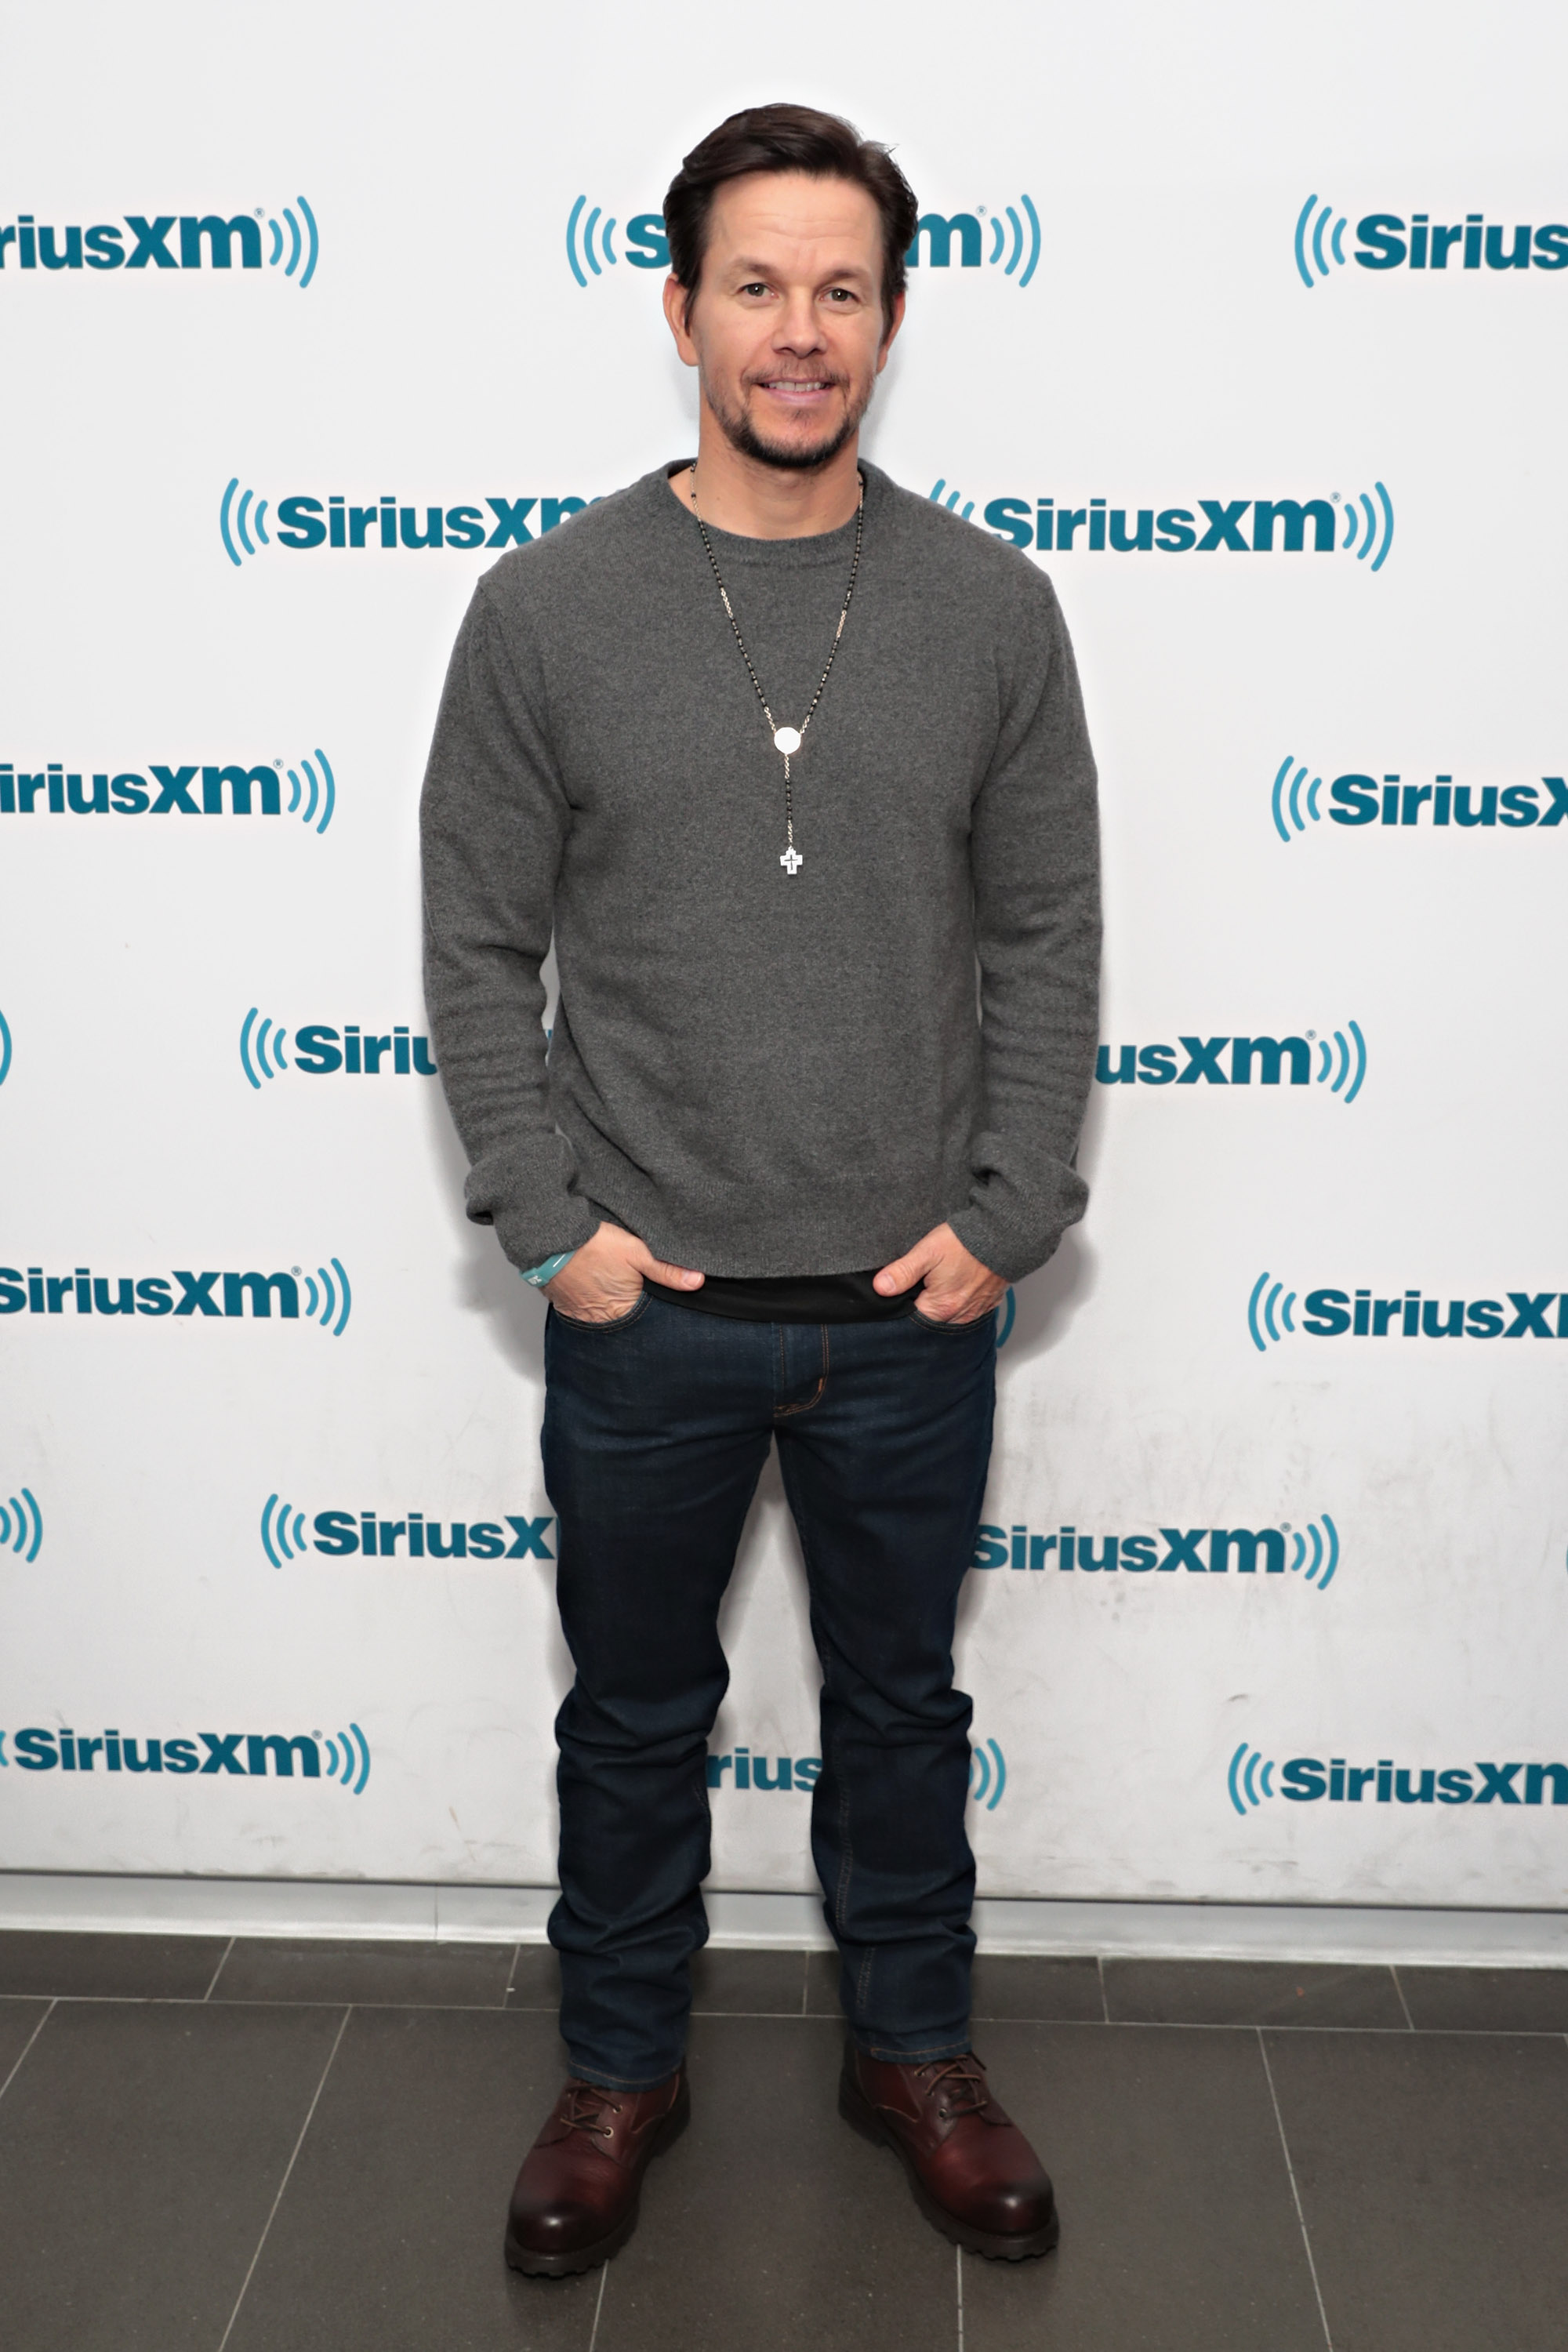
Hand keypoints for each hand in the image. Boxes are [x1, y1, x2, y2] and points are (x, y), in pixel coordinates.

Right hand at [544, 1223, 703, 1323]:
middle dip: (632, 1306)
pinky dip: (590, 1299)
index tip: (652, 1293)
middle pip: (625, 1317)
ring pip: (603, 1313)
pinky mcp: (565, 1304)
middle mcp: (601, 1319)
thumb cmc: (592, 1245)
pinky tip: (594, 1284)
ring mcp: (580, 1313)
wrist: (550, 1238)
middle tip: (630, 1286)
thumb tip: (697, 1281)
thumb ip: (667, 1270)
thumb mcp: (636, 1252)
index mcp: (622, 1310)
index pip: (646, 1316)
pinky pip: (583, 1308)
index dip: (652, 1305)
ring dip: (609, 1303)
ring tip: (611, 1284)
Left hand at [874, 1222, 1005, 1324]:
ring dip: (942, 1303)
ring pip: (949, 1316)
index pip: (911, 1317)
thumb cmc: (965, 1243)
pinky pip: (967, 1310)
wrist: (1002, 1234)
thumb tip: (880, 1288)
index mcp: (941, 1307)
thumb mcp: (927, 1252)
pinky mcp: (987, 1303)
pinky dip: (959, 1301)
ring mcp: (976, 1311)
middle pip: (931, 1319)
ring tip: (940, 1281)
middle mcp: (960, 1315)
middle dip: (922, 1304)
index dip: (903, 1303)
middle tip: (923, 1281)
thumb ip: (902, 1272)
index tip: (904, 1288)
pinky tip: (956, 1284)